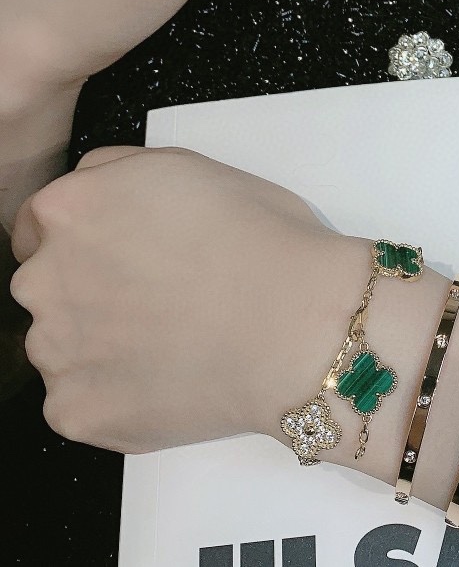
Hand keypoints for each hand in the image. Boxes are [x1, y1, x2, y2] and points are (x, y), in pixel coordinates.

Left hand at [8, 146, 363, 453]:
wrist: (298, 325)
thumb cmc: (263, 242)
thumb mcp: (192, 166)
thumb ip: (118, 170)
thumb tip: (96, 194)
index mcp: (72, 209)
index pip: (40, 224)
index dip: (89, 236)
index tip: (125, 252)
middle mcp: (43, 278)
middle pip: (46, 285)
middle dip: (91, 288)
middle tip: (163, 295)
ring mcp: (54, 351)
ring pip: (62, 346)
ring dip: (102, 342)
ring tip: (176, 337)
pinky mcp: (73, 411)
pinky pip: (80, 401)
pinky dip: (118, 393)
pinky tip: (172, 374)